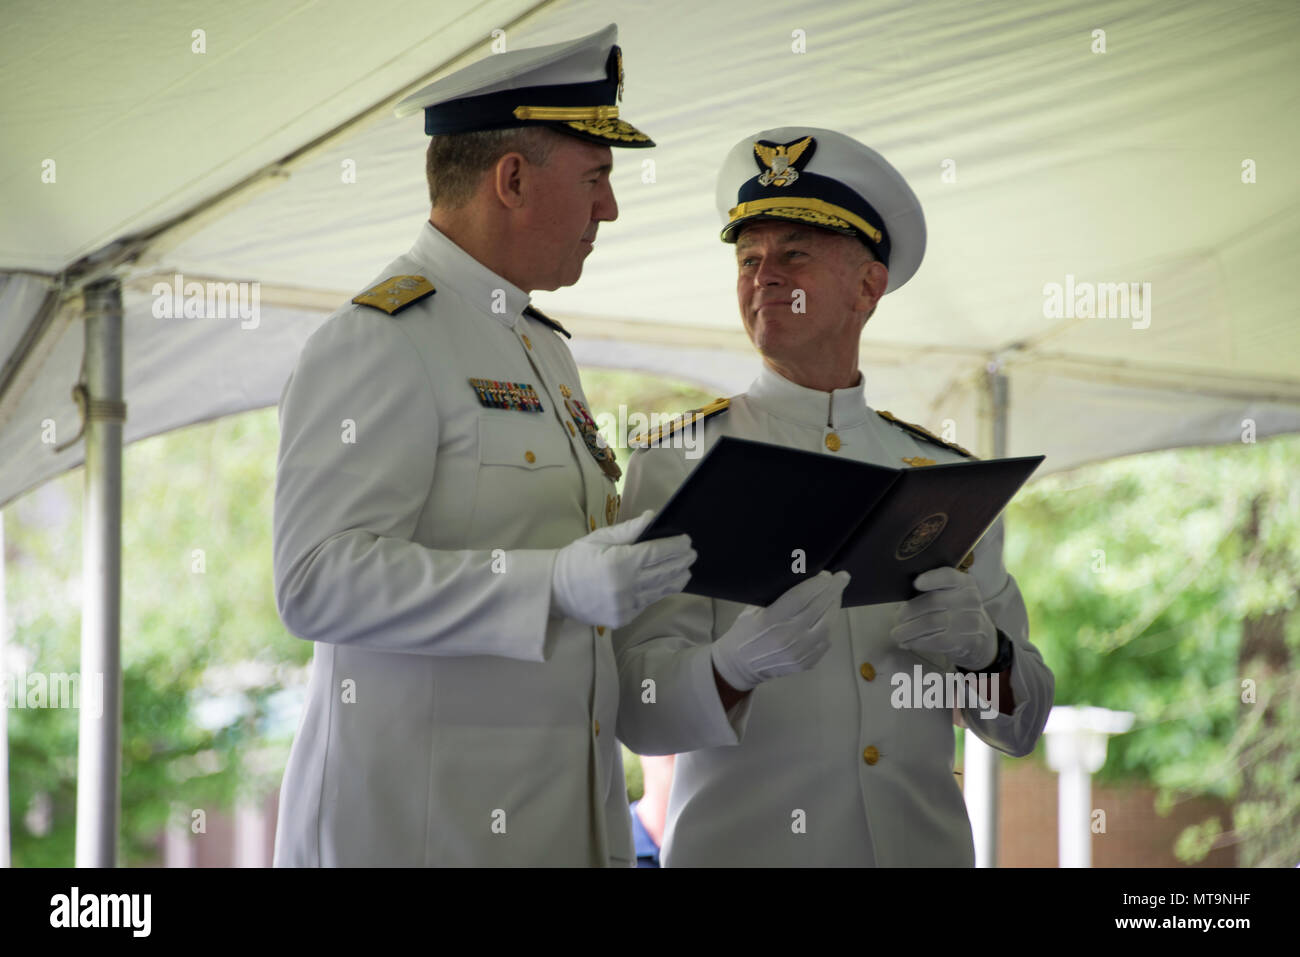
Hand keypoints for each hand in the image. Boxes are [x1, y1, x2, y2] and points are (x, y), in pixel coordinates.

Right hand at [551, 510, 695, 627]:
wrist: (554, 590)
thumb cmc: (576, 559)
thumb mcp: (599, 538)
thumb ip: (629, 530)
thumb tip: (652, 518)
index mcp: (620, 563)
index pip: (657, 552)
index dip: (675, 545)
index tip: (687, 540)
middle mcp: (626, 586)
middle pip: (664, 572)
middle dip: (681, 561)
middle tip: (692, 553)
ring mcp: (626, 605)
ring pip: (661, 590)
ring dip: (676, 579)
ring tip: (686, 571)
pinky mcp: (624, 618)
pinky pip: (648, 603)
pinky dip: (659, 592)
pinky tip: (666, 584)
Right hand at [711, 570, 850, 691]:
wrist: (741, 666)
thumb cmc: (744, 632)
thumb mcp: (752, 609)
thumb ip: (776, 597)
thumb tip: (803, 578)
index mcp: (770, 620)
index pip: (801, 597)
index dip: (817, 583)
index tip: (827, 574)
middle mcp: (787, 637)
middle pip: (819, 608)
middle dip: (833, 590)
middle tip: (841, 578)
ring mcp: (799, 653)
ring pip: (828, 625)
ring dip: (835, 607)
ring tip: (836, 595)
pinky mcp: (806, 663)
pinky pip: (826, 641)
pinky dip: (831, 625)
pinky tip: (829, 615)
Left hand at [891, 567, 996, 669]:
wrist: (980, 637)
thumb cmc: (955, 610)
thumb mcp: (951, 595)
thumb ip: (932, 591)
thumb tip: (899, 594)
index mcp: (964, 583)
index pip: (948, 577)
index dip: (931, 578)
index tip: (915, 583)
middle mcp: (969, 599)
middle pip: (933, 602)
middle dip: (910, 611)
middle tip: (897, 618)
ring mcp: (970, 621)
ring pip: (931, 623)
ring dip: (909, 630)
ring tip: (897, 634)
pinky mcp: (965, 641)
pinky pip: (936, 641)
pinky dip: (918, 642)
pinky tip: (908, 643)